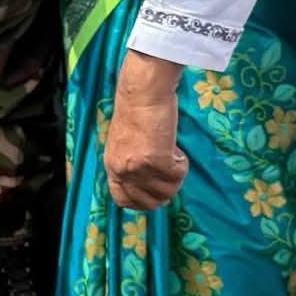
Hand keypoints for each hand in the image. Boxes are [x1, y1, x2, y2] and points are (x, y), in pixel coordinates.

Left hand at [104, 52, 187, 209]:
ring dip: (176, 175)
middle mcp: (122, 170)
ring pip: (168, 191)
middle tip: (171, 172)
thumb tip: (147, 181)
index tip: (156, 194)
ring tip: (172, 152)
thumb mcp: (124, 143)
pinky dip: (183, 164)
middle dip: (165, 191)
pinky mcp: (156, 160)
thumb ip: (130, 162)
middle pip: (149, 202)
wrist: (143, 92)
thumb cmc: (136, 110)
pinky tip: (176, 148)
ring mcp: (138, 167)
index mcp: (112, 165)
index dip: (142, 202)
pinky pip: (178, 175)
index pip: (122, 200)